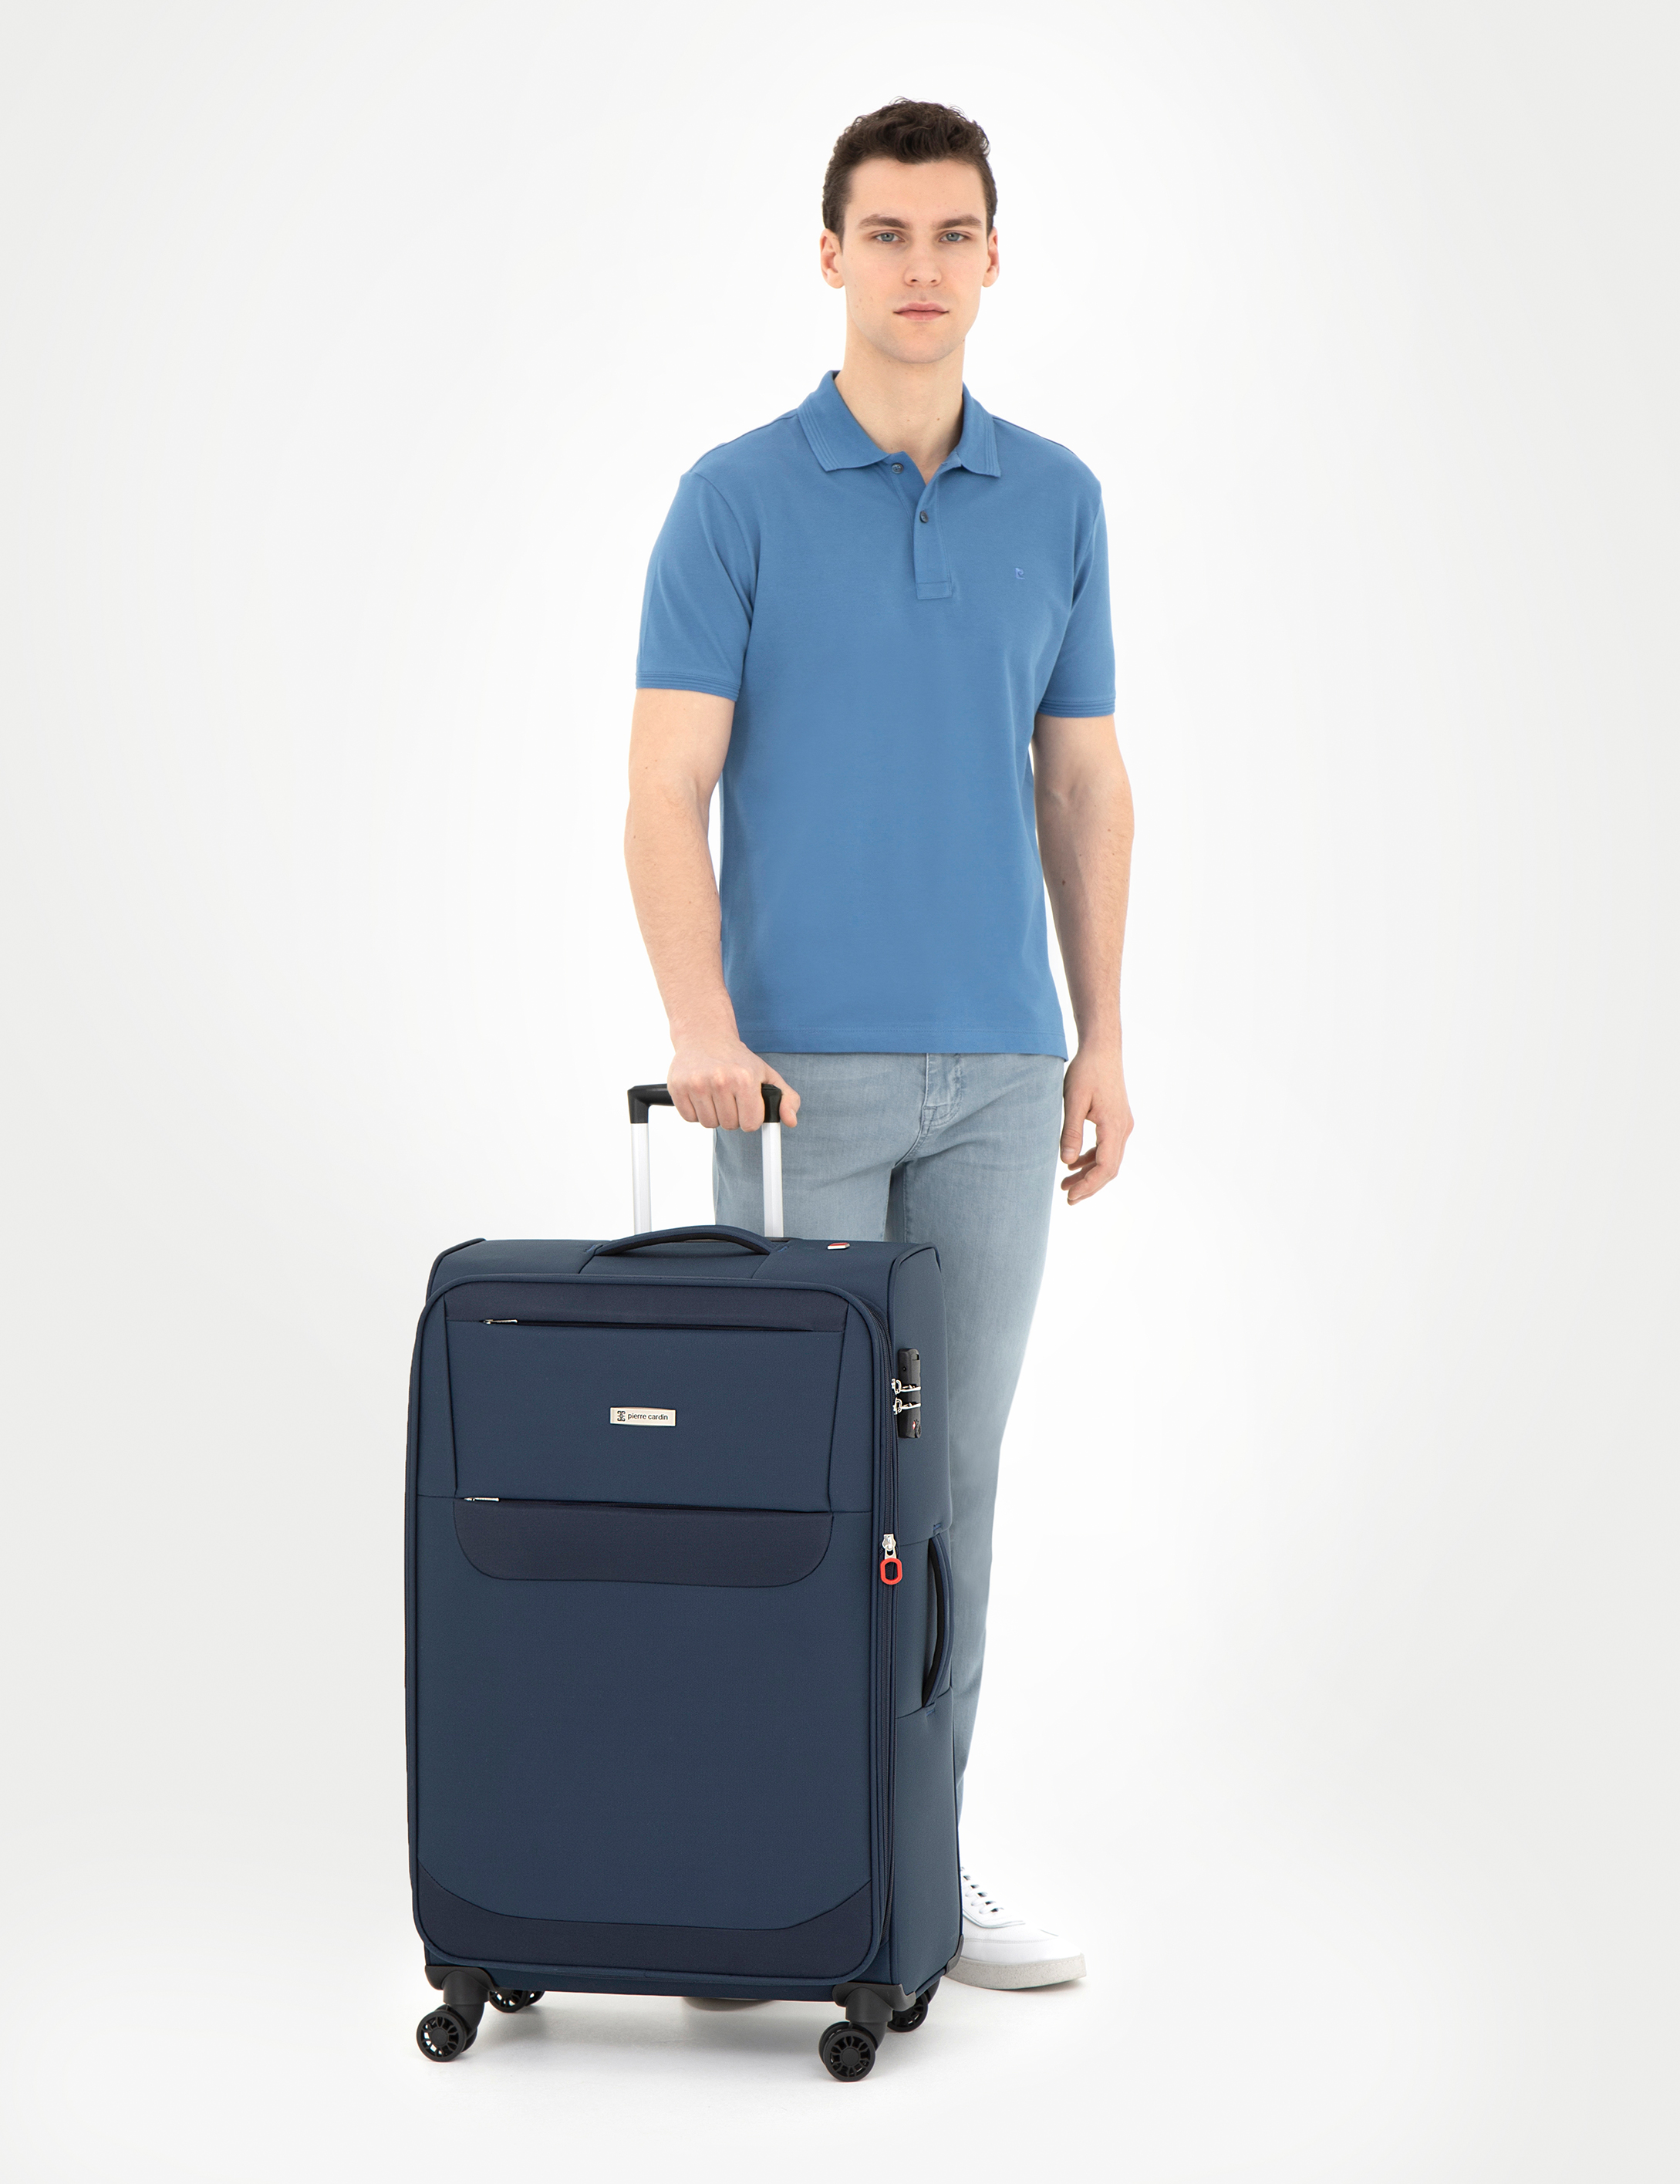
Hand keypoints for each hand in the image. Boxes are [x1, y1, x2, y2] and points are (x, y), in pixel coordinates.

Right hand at [668, 1034, 799, 1131]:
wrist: (705, 1036)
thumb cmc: (737, 1059)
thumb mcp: (767, 1074)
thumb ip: (787, 1098)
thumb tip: (790, 1120)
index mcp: (744, 1079)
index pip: (750, 1124)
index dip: (750, 1118)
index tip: (747, 1107)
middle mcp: (720, 1080)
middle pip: (729, 1125)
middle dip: (732, 1116)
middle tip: (730, 1097)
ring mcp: (696, 1083)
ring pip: (709, 1124)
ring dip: (714, 1115)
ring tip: (716, 1095)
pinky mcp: (678, 1087)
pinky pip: (690, 1118)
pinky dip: (696, 1112)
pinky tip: (702, 1095)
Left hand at [1059, 1044, 1132, 1204]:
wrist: (1102, 1049)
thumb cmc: (1086, 1071)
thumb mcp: (1073, 1100)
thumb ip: (1071, 1132)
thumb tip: (1067, 1162)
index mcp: (1114, 1126)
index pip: (1105, 1167)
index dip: (1089, 1185)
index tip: (1071, 1196)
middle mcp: (1123, 1128)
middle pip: (1110, 1169)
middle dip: (1089, 1186)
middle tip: (1068, 1199)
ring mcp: (1122, 1124)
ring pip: (1110, 1159)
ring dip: (1090, 1174)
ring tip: (1066, 1185)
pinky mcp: (1117, 1120)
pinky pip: (1108, 1148)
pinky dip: (1093, 1159)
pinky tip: (1075, 1164)